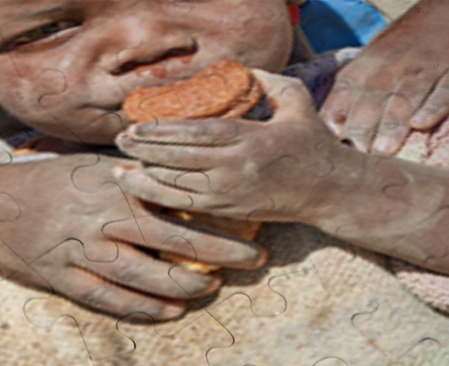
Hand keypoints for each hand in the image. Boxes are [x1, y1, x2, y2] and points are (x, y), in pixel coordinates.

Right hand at [0, 154, 264, 319]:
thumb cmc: (42, 182)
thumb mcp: (89, 167)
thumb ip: (131, 176)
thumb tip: (180, 180)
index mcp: (112, 182)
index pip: (175, 195)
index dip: (216, 209)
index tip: (252, 217)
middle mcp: (99, 214)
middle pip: (171, 237)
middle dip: (218, 250)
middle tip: (254, 260)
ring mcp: (78, 248)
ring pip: (142, 274)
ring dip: (183, 284)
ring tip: (212, 288)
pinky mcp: (59, 276)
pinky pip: (108, 298)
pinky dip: (142, 307)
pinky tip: (170, 312)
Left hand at [113, 71, 364, 227]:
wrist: (329, 190)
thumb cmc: (312, 142)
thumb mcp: (298, 102)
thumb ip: (269, 82)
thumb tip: (238, 70)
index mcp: (252, 139)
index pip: (198, 134)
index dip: (163, 132)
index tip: (138, 126)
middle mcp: (237, 168)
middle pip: (180, 160)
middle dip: (145, 152)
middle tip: (120, 140)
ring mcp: (230, 193)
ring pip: (177, 186)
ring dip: (144, 178)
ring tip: (119, 167)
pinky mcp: (227, 211)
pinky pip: (184, 206)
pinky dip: (158, 197)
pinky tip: (139, 188)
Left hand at [320, 0, 448, 153]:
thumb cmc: (404, 46)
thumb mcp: (371, 61)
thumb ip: (350, 95)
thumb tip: (326, 135)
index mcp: (364, 68)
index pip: (342, 97)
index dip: (332, 123)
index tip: (325, 150)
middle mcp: (392, 69)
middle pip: (371, 102)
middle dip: (359, 131)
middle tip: (354, 158)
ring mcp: (425, 69)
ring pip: (405, 100)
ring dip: (391, 126)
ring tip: (382, 152)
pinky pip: (446, 91)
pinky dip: (434, 106)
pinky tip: (422, 124)